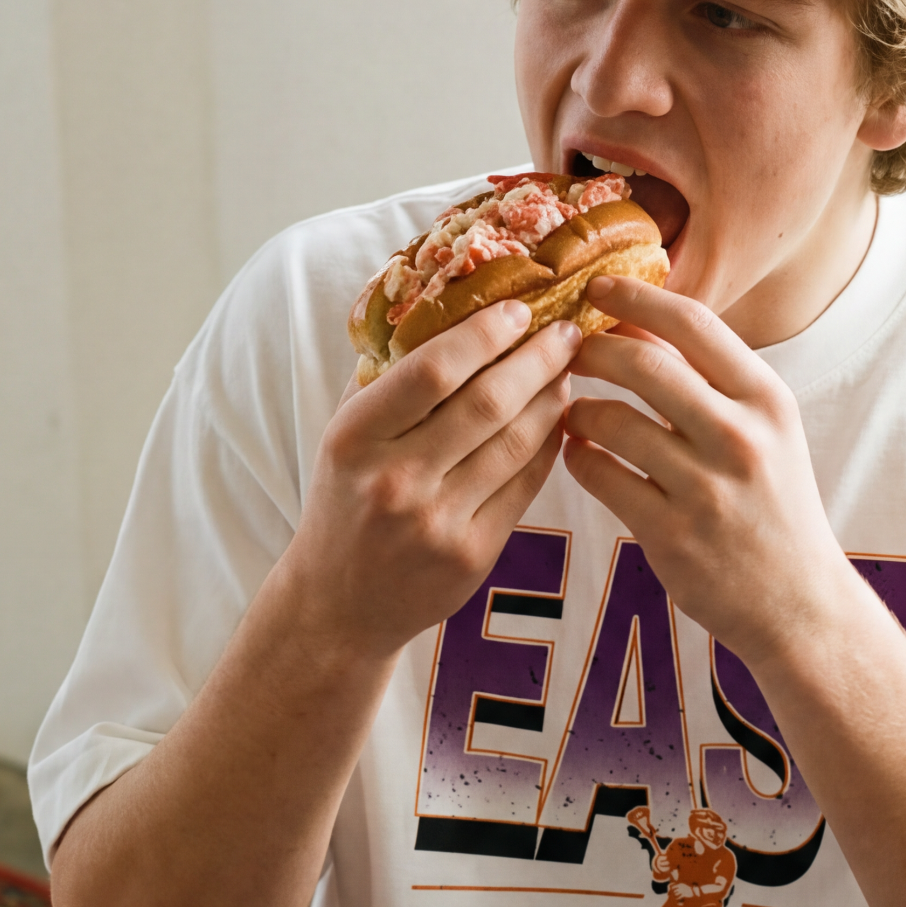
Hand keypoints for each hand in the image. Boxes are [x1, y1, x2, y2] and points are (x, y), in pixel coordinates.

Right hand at [287, 302, 581, 658]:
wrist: (338, 604)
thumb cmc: (344, 502)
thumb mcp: (344, 434)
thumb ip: (385, 377)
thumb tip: (441, 302)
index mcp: (355, 439)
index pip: (432, 371)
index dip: (484, 333)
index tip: (518, 309)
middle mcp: (395, 480)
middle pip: (487, 402)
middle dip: (538, 358)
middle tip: (567, 331)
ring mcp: (437, 521)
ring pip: (517, 442)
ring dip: (553, 397)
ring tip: (567, 369)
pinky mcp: (472, 555)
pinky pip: (526, 484)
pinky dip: (549, 443)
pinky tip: (558, 418)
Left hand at [562, 274, 863, 667]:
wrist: (800, 602)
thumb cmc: (774, 506)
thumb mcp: (767, 432)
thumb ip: (713, 381)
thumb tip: (637, 323)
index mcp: (767, 399)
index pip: (693, 323)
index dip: (636, 297)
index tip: (597, 286)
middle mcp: (741, 436)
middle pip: (643, 363)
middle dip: (591, 349)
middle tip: (567, 352)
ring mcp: (706, 487)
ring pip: (613, 420)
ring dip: (578, 409)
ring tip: (570, 412)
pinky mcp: (672, 534)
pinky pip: (603, 478)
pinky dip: (579, 459)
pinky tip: (578, 455)